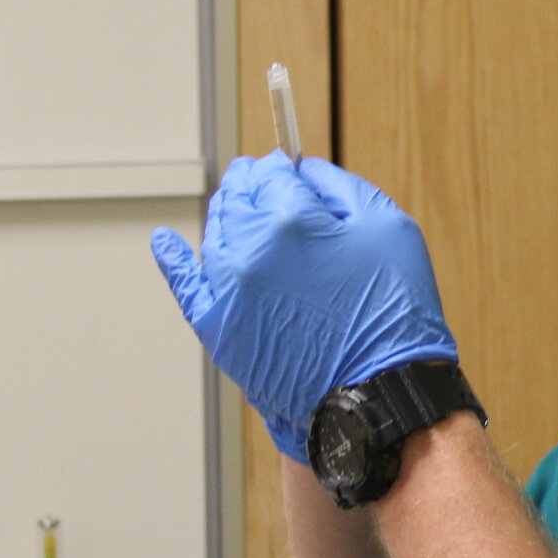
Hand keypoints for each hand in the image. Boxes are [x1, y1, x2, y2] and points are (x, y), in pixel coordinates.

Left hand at [151, 152, 456, 460]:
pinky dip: (173, 258)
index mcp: (290, 219)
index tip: (288, 168)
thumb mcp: (387, 227)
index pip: (270, 171)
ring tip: (247, 215)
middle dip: (251, 185)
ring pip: (216, 232)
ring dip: (229, 216)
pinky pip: (185, 283)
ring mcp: (227, 290)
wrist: (379, 390)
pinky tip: (165, 242)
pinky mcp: (217, 327)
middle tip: (265, 184)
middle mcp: (248, 250)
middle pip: (236, 197)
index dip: (282, 167)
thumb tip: (301, 169)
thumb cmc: (392, 311)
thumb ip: (339, 185)